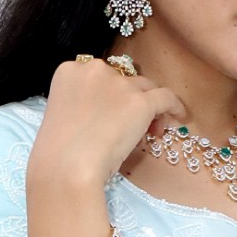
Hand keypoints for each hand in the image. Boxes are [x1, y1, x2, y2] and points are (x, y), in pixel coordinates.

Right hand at [27, 54, 185, 198]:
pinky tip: (178, 117)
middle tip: (134, 126)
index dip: (110, 95)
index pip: (99, 77)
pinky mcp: (140, 102)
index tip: (114, 115)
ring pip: (145, 88)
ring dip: (149, 107)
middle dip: (130, 100)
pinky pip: (166, 97)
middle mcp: (95, 69)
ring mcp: (119, 84)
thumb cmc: (58, 153)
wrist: (66, 167)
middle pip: (123, 79)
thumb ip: (82, 106)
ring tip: (153, 131)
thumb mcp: (63, 118)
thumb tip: (108, 116)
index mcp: (70, 71)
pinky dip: (174, 107)